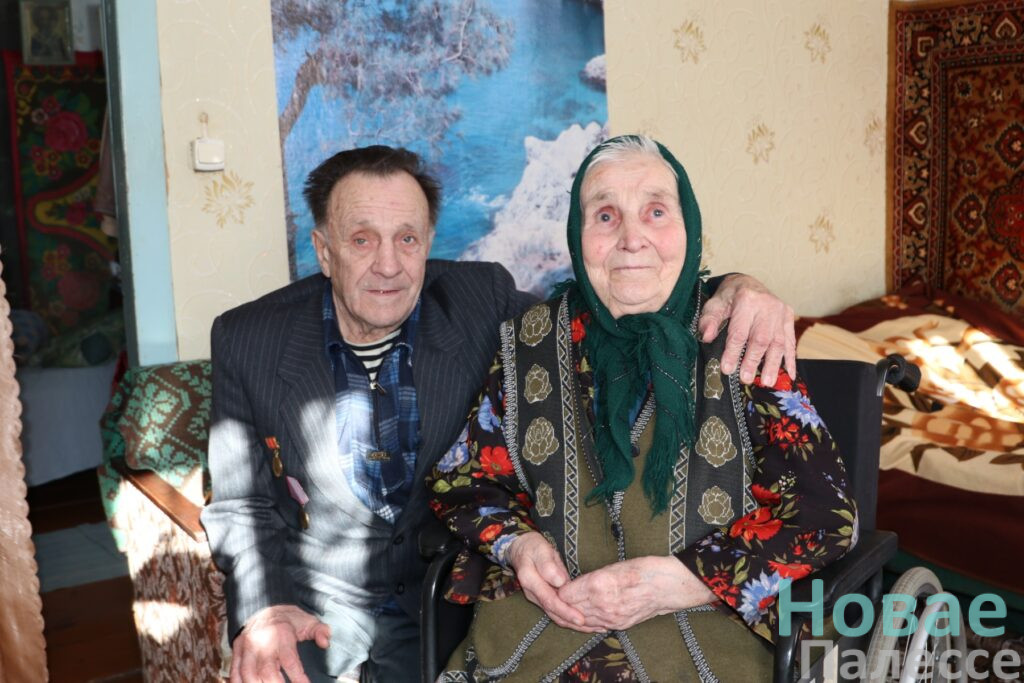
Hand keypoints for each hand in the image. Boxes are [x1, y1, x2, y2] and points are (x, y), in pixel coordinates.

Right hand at [230, 605, 330, 682]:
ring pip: (248, 674)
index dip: (298, 677)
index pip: (290, 661)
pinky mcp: (237, 651)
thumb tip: (325, 643)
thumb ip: (319, 631)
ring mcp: (247, 647)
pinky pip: (235, 671)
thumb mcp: (308, 621)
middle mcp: (262, 641)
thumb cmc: (290, 620)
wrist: (265, 607)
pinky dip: (238, 682)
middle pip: (267, 671)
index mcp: (282, 634)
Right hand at [506, 532, 594, 630]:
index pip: (549, 600)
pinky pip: (555, 611)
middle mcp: (532, 593)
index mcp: (530, 580)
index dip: (565, 611)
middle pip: (552, 612)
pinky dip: (569, 617)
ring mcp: (536, 597)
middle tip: (593, 627)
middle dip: (572, 622)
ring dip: (572, 623)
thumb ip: (549, 565)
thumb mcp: (541, 550)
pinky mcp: (542, 599)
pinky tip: (583, 621)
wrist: (521, 549)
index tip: (581, 618)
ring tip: (593, 627)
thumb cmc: (534, 548)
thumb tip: (560, 582)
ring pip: (554, 615)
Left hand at [557, 556, 713, 631]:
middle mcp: (602, 604)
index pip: (565, 594)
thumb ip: (591, 578)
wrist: (667, 586)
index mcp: (598, 584)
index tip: (555, 584)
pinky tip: (581, 617)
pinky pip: (595, 627)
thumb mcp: (613, 566)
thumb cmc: (642, 569)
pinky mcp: (619, 624)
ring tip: (564, 608)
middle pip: (570, 609)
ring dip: (570, 615)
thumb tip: (574, 586)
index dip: (558, 590)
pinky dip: (585, 622)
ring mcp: (611, 617)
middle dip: (560, 604)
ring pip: (580, 621)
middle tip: (554, 597)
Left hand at [698, 274, 795, 385]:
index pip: (739, 331)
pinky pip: (791, 340)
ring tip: (768, 382)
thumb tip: (706, 337)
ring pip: (779, 342)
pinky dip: (791, 359)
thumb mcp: (714, 304)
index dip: (733, 352)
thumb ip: (709, 320)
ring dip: (774, 364)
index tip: (727, 369)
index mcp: (746, 300)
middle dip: (753, 361)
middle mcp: (767, 305)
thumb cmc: (729, 297)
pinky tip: (790, 375)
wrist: (747, 283)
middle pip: (761, 338)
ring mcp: (780, 311)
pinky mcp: (788, 316)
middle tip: (746, 379)